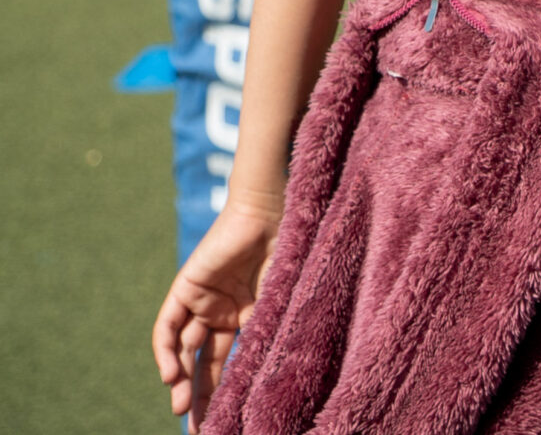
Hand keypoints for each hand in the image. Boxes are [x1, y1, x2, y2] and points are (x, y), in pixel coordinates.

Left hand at [153, 202, 278, 418]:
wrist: (273, 213)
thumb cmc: (289, 252)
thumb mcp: (281, 303)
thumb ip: (268, 334)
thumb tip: (265, 383)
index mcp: (247, 319)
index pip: (230, 363)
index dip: (225, 392)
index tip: (223, 423)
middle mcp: (221, 313)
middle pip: (204, 363)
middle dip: (199, 397)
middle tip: (197, 427)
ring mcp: (203, 302)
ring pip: (184, 349)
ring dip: (181, 380)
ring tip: (182, 409)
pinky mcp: (186, 288)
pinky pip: (168, 327)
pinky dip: (166, 351)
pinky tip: (172, 375)